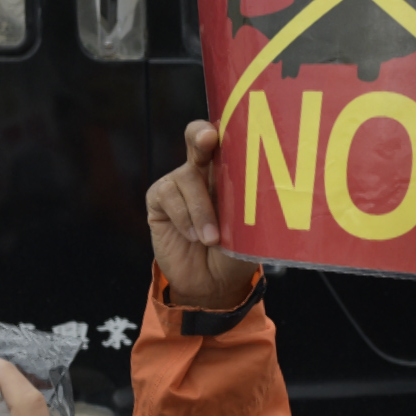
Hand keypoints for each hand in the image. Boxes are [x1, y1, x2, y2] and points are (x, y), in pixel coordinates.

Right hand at [146, 121, 260, 309]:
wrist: (211, 284)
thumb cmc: (234, 253)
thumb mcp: (248, 231)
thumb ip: (246, 208)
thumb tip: (256, 190)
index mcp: (229, 171)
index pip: (226, 139)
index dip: (224, 130)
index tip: (225, 132)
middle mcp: (201, 170)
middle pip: (197, 138)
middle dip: (201, 137)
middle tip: (207, 141)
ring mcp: (178, 183)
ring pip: (187, 178)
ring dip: (200, 210)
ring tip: (211, 239)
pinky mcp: (158, 200)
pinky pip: (168, 197)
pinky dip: (183, 218)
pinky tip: (193, 236)